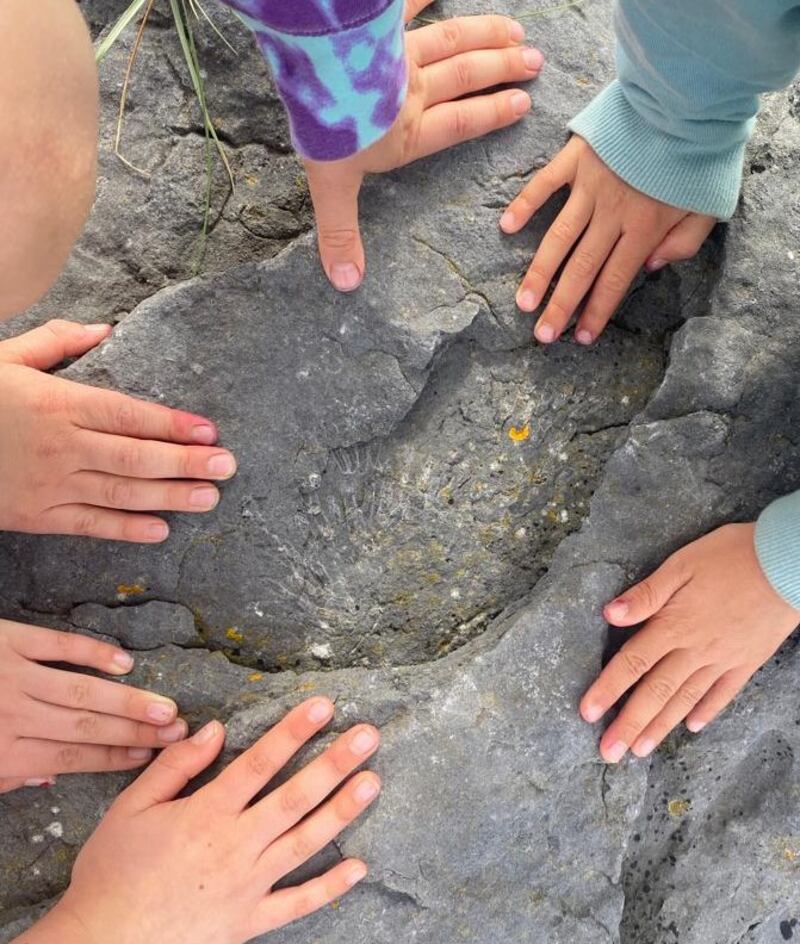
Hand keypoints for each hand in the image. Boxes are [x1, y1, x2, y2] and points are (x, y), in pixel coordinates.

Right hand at [0, 320, 236, 542]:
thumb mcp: (5, 357)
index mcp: (56, 403)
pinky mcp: (35, 516)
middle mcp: (59, 446)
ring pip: (120, 493)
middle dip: (186, 462)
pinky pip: (88, 525)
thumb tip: (105, 329)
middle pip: (134, 456)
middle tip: (228, 467)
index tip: (209, 431)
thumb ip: (55, 342)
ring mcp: (48, 485)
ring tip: (209, 498)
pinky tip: (161, 530)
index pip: (128, 414)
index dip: (172, 424)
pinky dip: (126, 530)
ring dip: (169, 496)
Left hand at [0, 618, 185, 791]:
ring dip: (128, 700)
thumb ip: (7, 776)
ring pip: (82, 691)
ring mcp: (12, 676)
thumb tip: (49, 777)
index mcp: (1, 753)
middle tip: (175, 731)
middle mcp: (12, 716)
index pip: (70, 757)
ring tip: (165, 707)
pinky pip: (59, 644)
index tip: (149, 755)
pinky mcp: (9, 641)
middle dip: (136, 731)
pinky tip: (125, 662)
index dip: (112, 757)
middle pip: (85, 726)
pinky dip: (95, 652)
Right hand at [21, 699, 380, 943]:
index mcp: (206, 814)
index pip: (260, 763)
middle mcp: (235, 846)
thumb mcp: (131, 808)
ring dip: (342, 811)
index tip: (324, 706)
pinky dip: (329, 887)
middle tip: (368, 736)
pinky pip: (297, 904)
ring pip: (305, 842)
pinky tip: (360, 867)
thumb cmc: (112, 874)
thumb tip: (215, 730)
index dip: (293, 732)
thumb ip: (176, 766)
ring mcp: (247, 886)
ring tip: (373, 782)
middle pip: (294, 797)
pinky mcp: (249, 922)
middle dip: (334, 763)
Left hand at [306, 0, 541, 291]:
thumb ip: (341, 234)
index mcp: (408, 131)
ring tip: (516, 32)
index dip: (492, 114)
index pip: (459, 123)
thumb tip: (348, 285)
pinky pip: (406, 6)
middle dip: (501, 70)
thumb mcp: (331, 189)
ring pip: (452, 42)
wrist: (316, 73)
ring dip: (485, 36)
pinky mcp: (380, 26)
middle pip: (465, 78)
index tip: (523, 103)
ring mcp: (399, 54)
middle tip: (535, 62)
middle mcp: (412, 90)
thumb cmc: (327, 130)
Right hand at [501, 135, 716, 344]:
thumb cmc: (701, 154)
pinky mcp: (577, 158)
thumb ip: (683, 243)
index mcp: (645, 227)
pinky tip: (506, 228)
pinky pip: (545, 185)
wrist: (688, 98)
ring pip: (559, 238)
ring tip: (522, 302)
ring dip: (539, 273)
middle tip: (542, 335)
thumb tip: (649, 267)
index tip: (581, 338)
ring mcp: (590, 186)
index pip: (615, 280)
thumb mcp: (710, 206)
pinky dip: (525, 205)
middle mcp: (613, 214)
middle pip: (582, 269)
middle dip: (561, 306)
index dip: (597, 311)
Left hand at [581, 524, 799, 762]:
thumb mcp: (682, 564)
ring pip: (685, 699)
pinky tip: (692, 727)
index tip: (587, 714)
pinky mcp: (747, 661)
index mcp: (674, 625)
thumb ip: (647, 594)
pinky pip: (724, 693)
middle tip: (608, 753)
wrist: (788, 563)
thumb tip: (610, 614)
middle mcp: (696, 649)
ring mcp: (723, 659)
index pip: (632, 663)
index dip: (608, 689)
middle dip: (629, 724)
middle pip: (655, 692)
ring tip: (640, 751)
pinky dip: (707, 711)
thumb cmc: (731, 556)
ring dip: (660, 726)